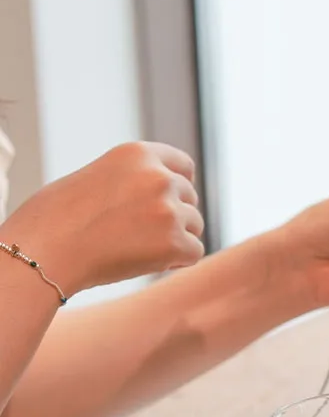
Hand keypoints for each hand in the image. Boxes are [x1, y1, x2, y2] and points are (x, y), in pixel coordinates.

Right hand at [0, 142, 202, 294]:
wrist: (44, 249)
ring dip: (175, 238)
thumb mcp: (99, 176)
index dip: (179, 185)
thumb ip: (135, 179)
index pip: (184, 166)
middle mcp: (159, 177)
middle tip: (138, 233)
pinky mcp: (174, 242)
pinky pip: (194, 252)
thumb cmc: (58, 218)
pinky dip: (176, 261)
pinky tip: (145, 262)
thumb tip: (169, 194)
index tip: (168, 200)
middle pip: (190, 198)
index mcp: (138, 154)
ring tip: (136, 246)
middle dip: (173, 215)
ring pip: (195, 226)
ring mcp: (169, 209)